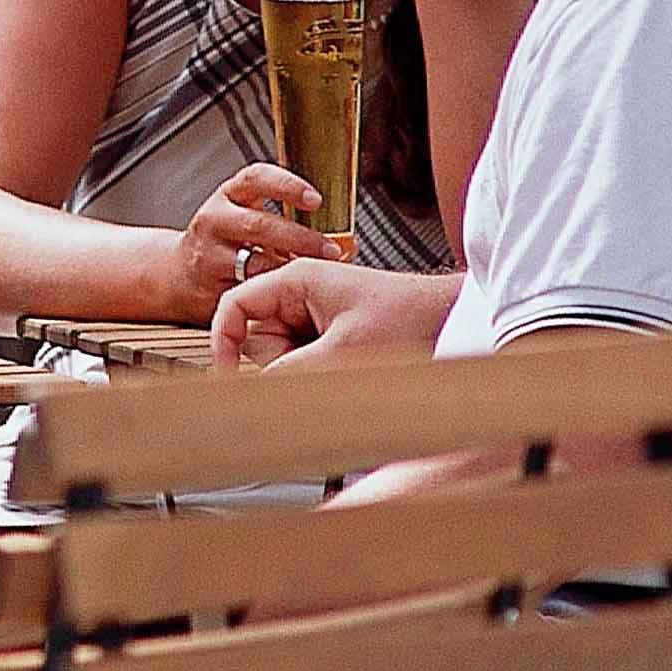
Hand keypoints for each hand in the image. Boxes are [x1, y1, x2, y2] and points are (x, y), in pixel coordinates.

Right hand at [167, 162, 339, 318]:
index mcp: (228, 196)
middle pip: (258, 224)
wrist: (176, 274)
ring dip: (290, 269)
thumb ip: (290, 222)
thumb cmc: (227, 244)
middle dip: (300, 237)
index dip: (287, 186)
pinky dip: (272, 294)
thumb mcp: (249, 218)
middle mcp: (214, 220)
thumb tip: (349, 242)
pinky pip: (247, 292)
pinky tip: (290, 295)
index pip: (255, 178)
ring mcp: (209, 255)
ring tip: (316, 274)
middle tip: (331, 249)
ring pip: (254, 263)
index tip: (316, 199)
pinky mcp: (210, 288)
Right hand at [212, 256, 428, 370]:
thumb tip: (256, 392)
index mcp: (296, 278)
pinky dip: (316, 369)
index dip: (224, 341)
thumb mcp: (344, 349)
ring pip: (278, 354)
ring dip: (301, 367)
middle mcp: (298, 292)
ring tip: (343, 359)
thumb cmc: (407, 315)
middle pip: (257, 337)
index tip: (227, 375)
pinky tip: (346, 364)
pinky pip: (300, 358)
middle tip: (322, 362)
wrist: (446, 317)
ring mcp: (311, 312)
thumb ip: (293, 371)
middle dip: (279, 361)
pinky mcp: (325, 330)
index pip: (235, 306)